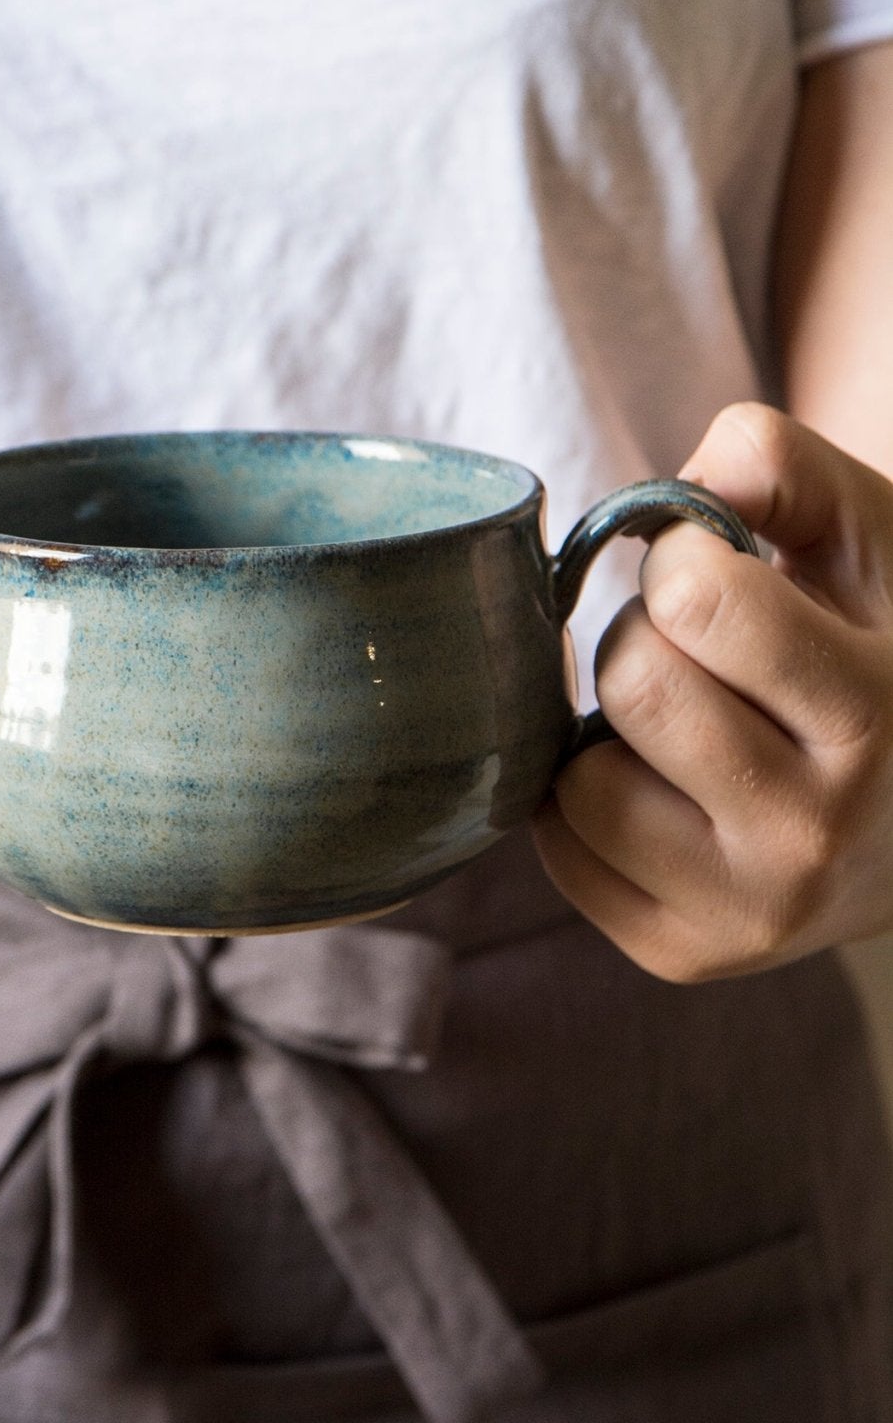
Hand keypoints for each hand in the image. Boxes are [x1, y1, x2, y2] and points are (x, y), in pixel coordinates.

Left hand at [533, 403, 892, 981]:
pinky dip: (586, 802)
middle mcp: (816, 831)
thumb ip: (780, 466)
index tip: (719, 575)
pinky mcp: (685, 956)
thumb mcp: (868, 534)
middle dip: (645, 640)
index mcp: (873, 713)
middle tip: (699, 654)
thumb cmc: (878, 640)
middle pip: (632, 684)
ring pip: (582, 779)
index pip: (697, 598)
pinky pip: (562, 850)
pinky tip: (659, 784)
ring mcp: (751, 911)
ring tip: (686, 724)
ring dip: (609, 731)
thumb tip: (679, 488)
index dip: (685, 561)